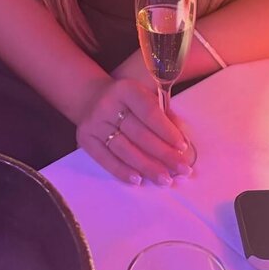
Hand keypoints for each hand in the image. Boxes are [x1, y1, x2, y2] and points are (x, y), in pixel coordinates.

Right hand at [76, 78, 191, 185]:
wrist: (91, 97)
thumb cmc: (127, 100)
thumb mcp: (145, 97)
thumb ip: (164, 115)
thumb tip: (182, 141)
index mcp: (126, 89)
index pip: (149, 112)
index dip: (167, 131)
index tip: (183, 148)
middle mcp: (108, 105)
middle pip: (139, 134)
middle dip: (163, 154)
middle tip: (181, 169)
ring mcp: (95, 123)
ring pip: (124, 149)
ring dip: (147, 167)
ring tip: (165, 180)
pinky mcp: (86, 139)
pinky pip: (105, 159)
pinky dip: (122, 171)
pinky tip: (138, 180)